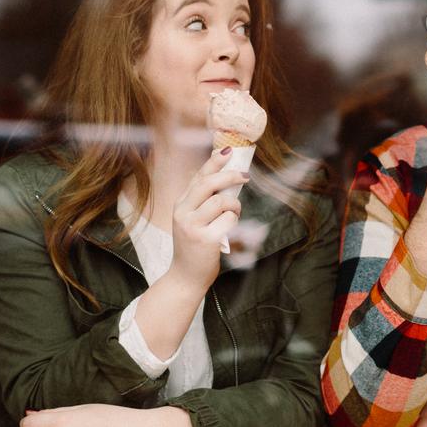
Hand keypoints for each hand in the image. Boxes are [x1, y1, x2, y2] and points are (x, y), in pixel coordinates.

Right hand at [168, 146, 248, 292]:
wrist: (186, 276)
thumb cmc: (195, 246)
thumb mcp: (193, 220)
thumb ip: (205, 202)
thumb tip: (230, 179)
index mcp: (180, 205)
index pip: (198, 177)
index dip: (214, 162)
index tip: (228, 150)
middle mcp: (183, 213)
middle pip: (209, 184)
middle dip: (230, 176)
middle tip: (245, 177)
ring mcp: (192, 226)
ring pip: (222, 201)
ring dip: (234, 205)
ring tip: (233, 214)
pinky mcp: (206, 239)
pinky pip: (229, 220)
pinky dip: (234, 222)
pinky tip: (228, 230)